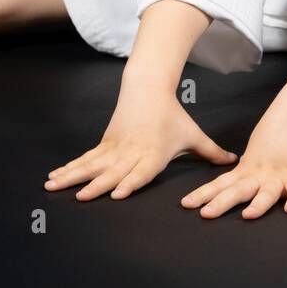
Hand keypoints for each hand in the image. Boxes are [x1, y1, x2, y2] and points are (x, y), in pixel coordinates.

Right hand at [45, 73, 237, 200]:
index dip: (129, 182)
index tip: (117, 194)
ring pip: (91, 165)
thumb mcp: (193, 135)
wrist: (148, 90)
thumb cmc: (173, 117)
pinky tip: (54, 178)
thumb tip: (233, 162)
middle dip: (96, 185)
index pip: (141, 171)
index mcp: (153, 153)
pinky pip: (85, 159)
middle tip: (81, 197)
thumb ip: (211, 152)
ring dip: (72, 176)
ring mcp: (115, 148)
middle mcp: (131, 152)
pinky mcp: (105, 145)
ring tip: (53, 187)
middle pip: (112, 171)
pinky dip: (69, 168)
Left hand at [179, 106, 286, 218]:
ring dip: (258, 205)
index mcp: (246, 170)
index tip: (186, 204)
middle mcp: (260, 175)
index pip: (221, 184)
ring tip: (248, 214)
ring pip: (267, 194)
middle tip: (207, 214)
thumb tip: (237, 175)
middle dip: (222, 203)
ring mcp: (280, 177)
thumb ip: (246, 167)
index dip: (204, 194)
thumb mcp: (255, 151)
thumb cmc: (277, 130)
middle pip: (238, 191)